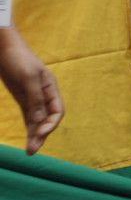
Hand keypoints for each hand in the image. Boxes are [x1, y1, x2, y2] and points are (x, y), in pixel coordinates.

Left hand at [0, 28, 61, 153]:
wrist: (4, 48)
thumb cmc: (18, 60)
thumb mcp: (28, 78)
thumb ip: (35, 99)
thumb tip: (40, 120)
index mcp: (51, 87)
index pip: (57, 111)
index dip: (50, 124)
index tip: (39, 134)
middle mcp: (45, 94)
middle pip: (48, 119)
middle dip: (41, 135)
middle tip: (32, 151)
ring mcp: (33, 96)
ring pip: (38, 120)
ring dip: (34, 135)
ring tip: (29, 151)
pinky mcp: (22, 97)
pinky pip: (29, 116)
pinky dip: (29, 127)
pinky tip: (28, 138)